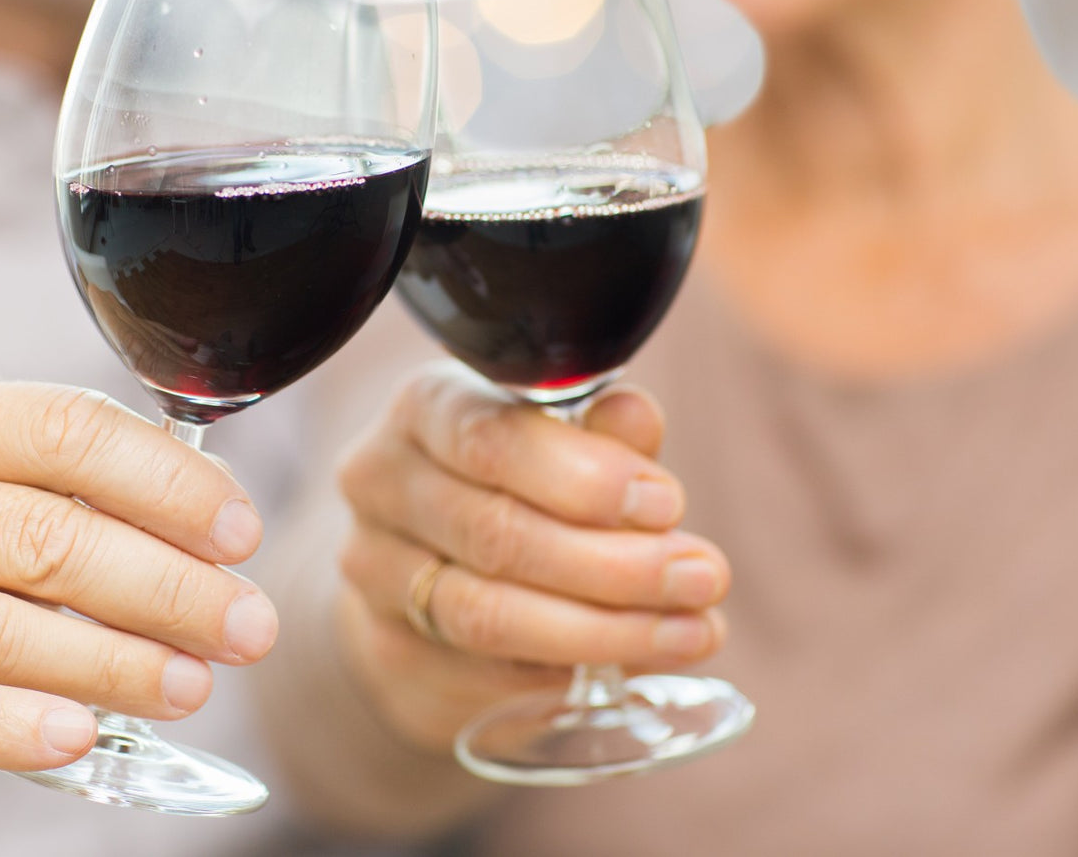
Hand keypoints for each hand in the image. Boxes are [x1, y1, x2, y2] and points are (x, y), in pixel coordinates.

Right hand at [0, 377, 277, 783]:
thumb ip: (82, 491)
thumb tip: (219, 518)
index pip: (64, 430)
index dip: (167, 482)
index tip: (242, 534)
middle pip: (44, 537)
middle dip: (166, 588)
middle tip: (246, 628)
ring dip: (112, 664)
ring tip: (193, 687)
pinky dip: (7, 727)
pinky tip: (81, 736)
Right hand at [335, 361, 727, 750]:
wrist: (424, 573)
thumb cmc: (511, 489)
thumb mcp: (561, 449)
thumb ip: (600, 436)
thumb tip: (635, 416)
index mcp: (426, 407)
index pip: (493, 438)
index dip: (587, 477)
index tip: (668, 504)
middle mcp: (381, 480)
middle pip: (496, 531)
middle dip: (615, 563)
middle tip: (703, 578)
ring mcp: (373, 567)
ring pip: (488, 612)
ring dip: (603, 629)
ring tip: (690, 631)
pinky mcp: (388, 644)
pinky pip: (484, 670)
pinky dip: (565, 670)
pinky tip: (626, 664)